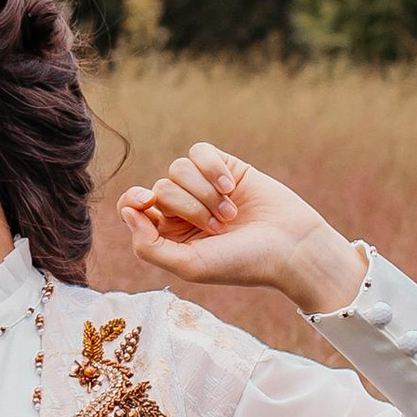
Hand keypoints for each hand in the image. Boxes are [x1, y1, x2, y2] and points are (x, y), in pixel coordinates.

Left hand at [119, 142, 365, 314]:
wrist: (290, 246)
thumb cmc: (242, 262)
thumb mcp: (189, 265)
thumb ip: (148, 245)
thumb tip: (126, 211)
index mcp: (169, 235)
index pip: (133, 206)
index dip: (134, 200)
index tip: (146, 201)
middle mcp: (183, 210)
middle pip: (160, 188)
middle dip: (189, 207)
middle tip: (220, 228)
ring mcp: (203, 187)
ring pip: (178, 169)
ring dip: (205, 193)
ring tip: (230, 215)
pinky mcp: (224, 167)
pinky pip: (199, 152)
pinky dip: (212, 167)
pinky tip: (230, 186)